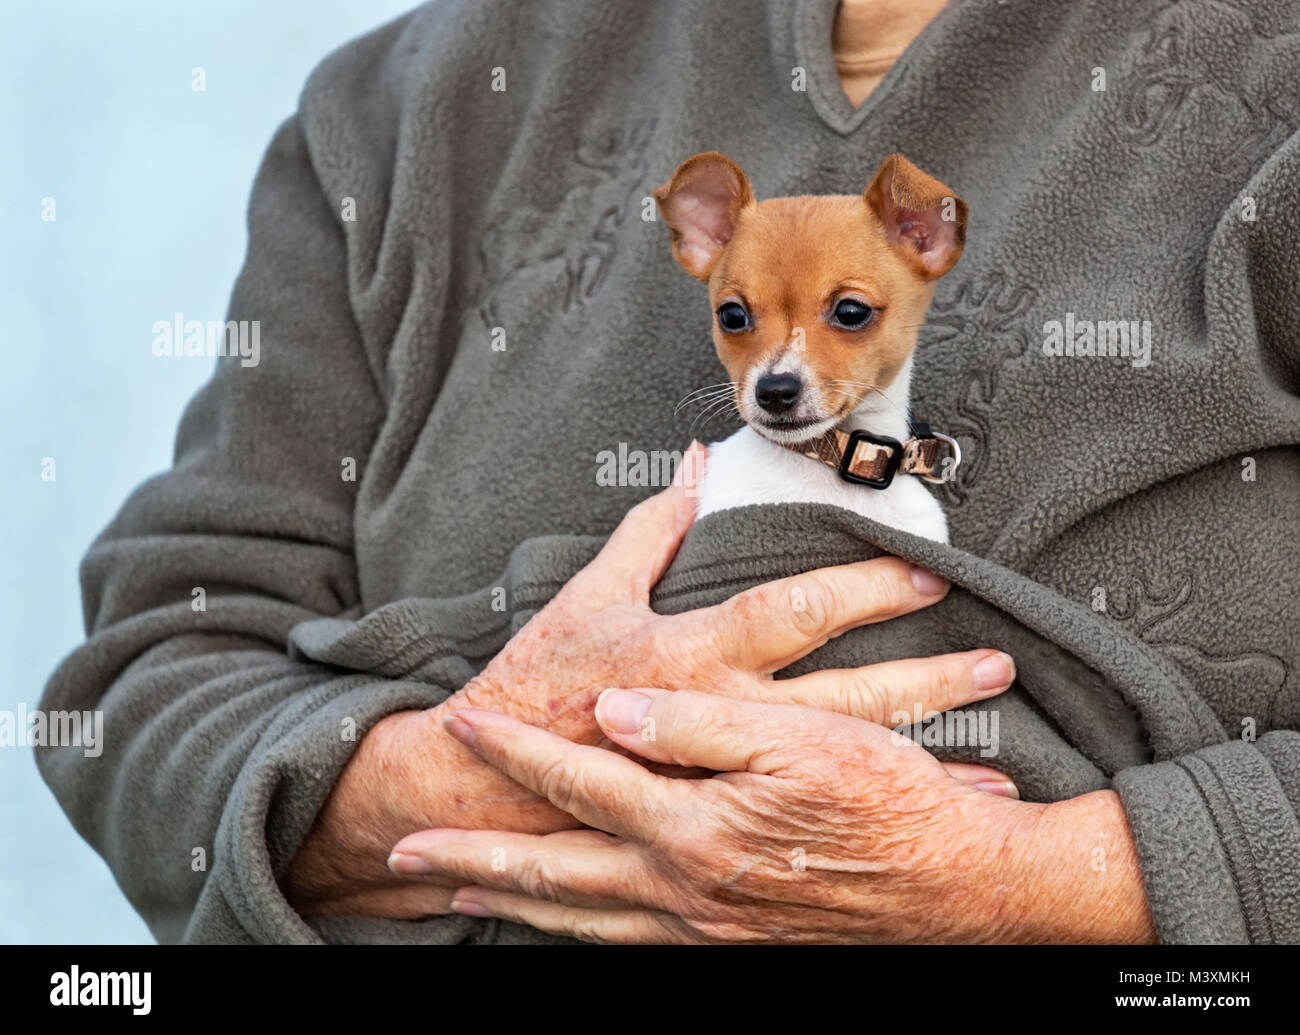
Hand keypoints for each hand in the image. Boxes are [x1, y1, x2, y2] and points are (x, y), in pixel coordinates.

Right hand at [287, 442, 1015, 916]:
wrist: (489, 787)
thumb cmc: (540, 685)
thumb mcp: (589, 596)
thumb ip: (648, 529)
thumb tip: (691, 465)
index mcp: (690, 654)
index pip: (792, 613)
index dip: (860, 588)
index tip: (923, 572)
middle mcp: (720, 717)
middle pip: (842, 699)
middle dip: (923, 681)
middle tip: (993, 664)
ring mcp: (725, 777)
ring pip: (839, 766)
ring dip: (919, 759)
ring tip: (996, 759)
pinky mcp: (719, 816)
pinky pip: (810, 818)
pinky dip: (870, 820)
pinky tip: (922, 824)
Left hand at [389, 690, 1156, 943]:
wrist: (961, 892)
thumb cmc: (889, 806)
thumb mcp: (797, 742)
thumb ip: (696, 726)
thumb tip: (615, 711)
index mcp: (692, 827)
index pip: (579, 781)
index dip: (516, 751)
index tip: (463, 725)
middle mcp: (683, 887)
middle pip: (554, 872)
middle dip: (477, 858)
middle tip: (411, 855)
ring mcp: (703, 925)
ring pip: (582, 919)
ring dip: (517, 903)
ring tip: (465, 894)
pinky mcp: (730, 941)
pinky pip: (628, 945)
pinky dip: (580, 934)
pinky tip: (569, 926)